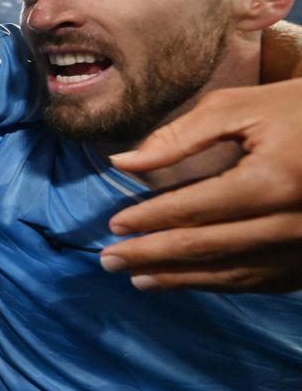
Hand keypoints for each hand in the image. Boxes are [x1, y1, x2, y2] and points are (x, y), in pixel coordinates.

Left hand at [103, 81, 301, 292]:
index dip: (149, 219)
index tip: (113, 226)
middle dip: (151, 255)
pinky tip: (187, 280)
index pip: (194, 209)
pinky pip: (261, 280)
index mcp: (272, 182)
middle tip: (109, 260)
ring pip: (231, 272)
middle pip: (206, 247)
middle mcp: (292, 223)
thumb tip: (122, 163)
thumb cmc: (300, 109)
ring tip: (137, 278)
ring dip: (180, 277)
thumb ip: (178, 137)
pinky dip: (219, 282)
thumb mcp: (239, 108)